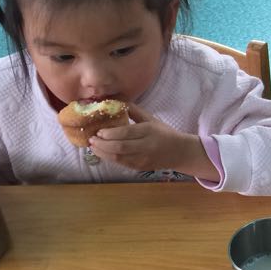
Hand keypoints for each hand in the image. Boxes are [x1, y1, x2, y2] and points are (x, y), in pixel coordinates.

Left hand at [89, 104, 217, 179]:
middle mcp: (146, 146)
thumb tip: (115, 102)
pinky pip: (122, 164)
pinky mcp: (140, 167)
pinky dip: (110, 158)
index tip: (98, 131)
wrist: (179, 152)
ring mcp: (143, 158)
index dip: (110, 133)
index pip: (126, 133)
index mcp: (149, 131)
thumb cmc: (163, 133)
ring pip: (119, 158)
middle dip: (102, 144)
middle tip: (91, 140)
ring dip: (103, 153)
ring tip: (93, 147)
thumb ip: (134, 111)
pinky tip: (102, 153)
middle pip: (120, 147)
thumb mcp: (151, 119)